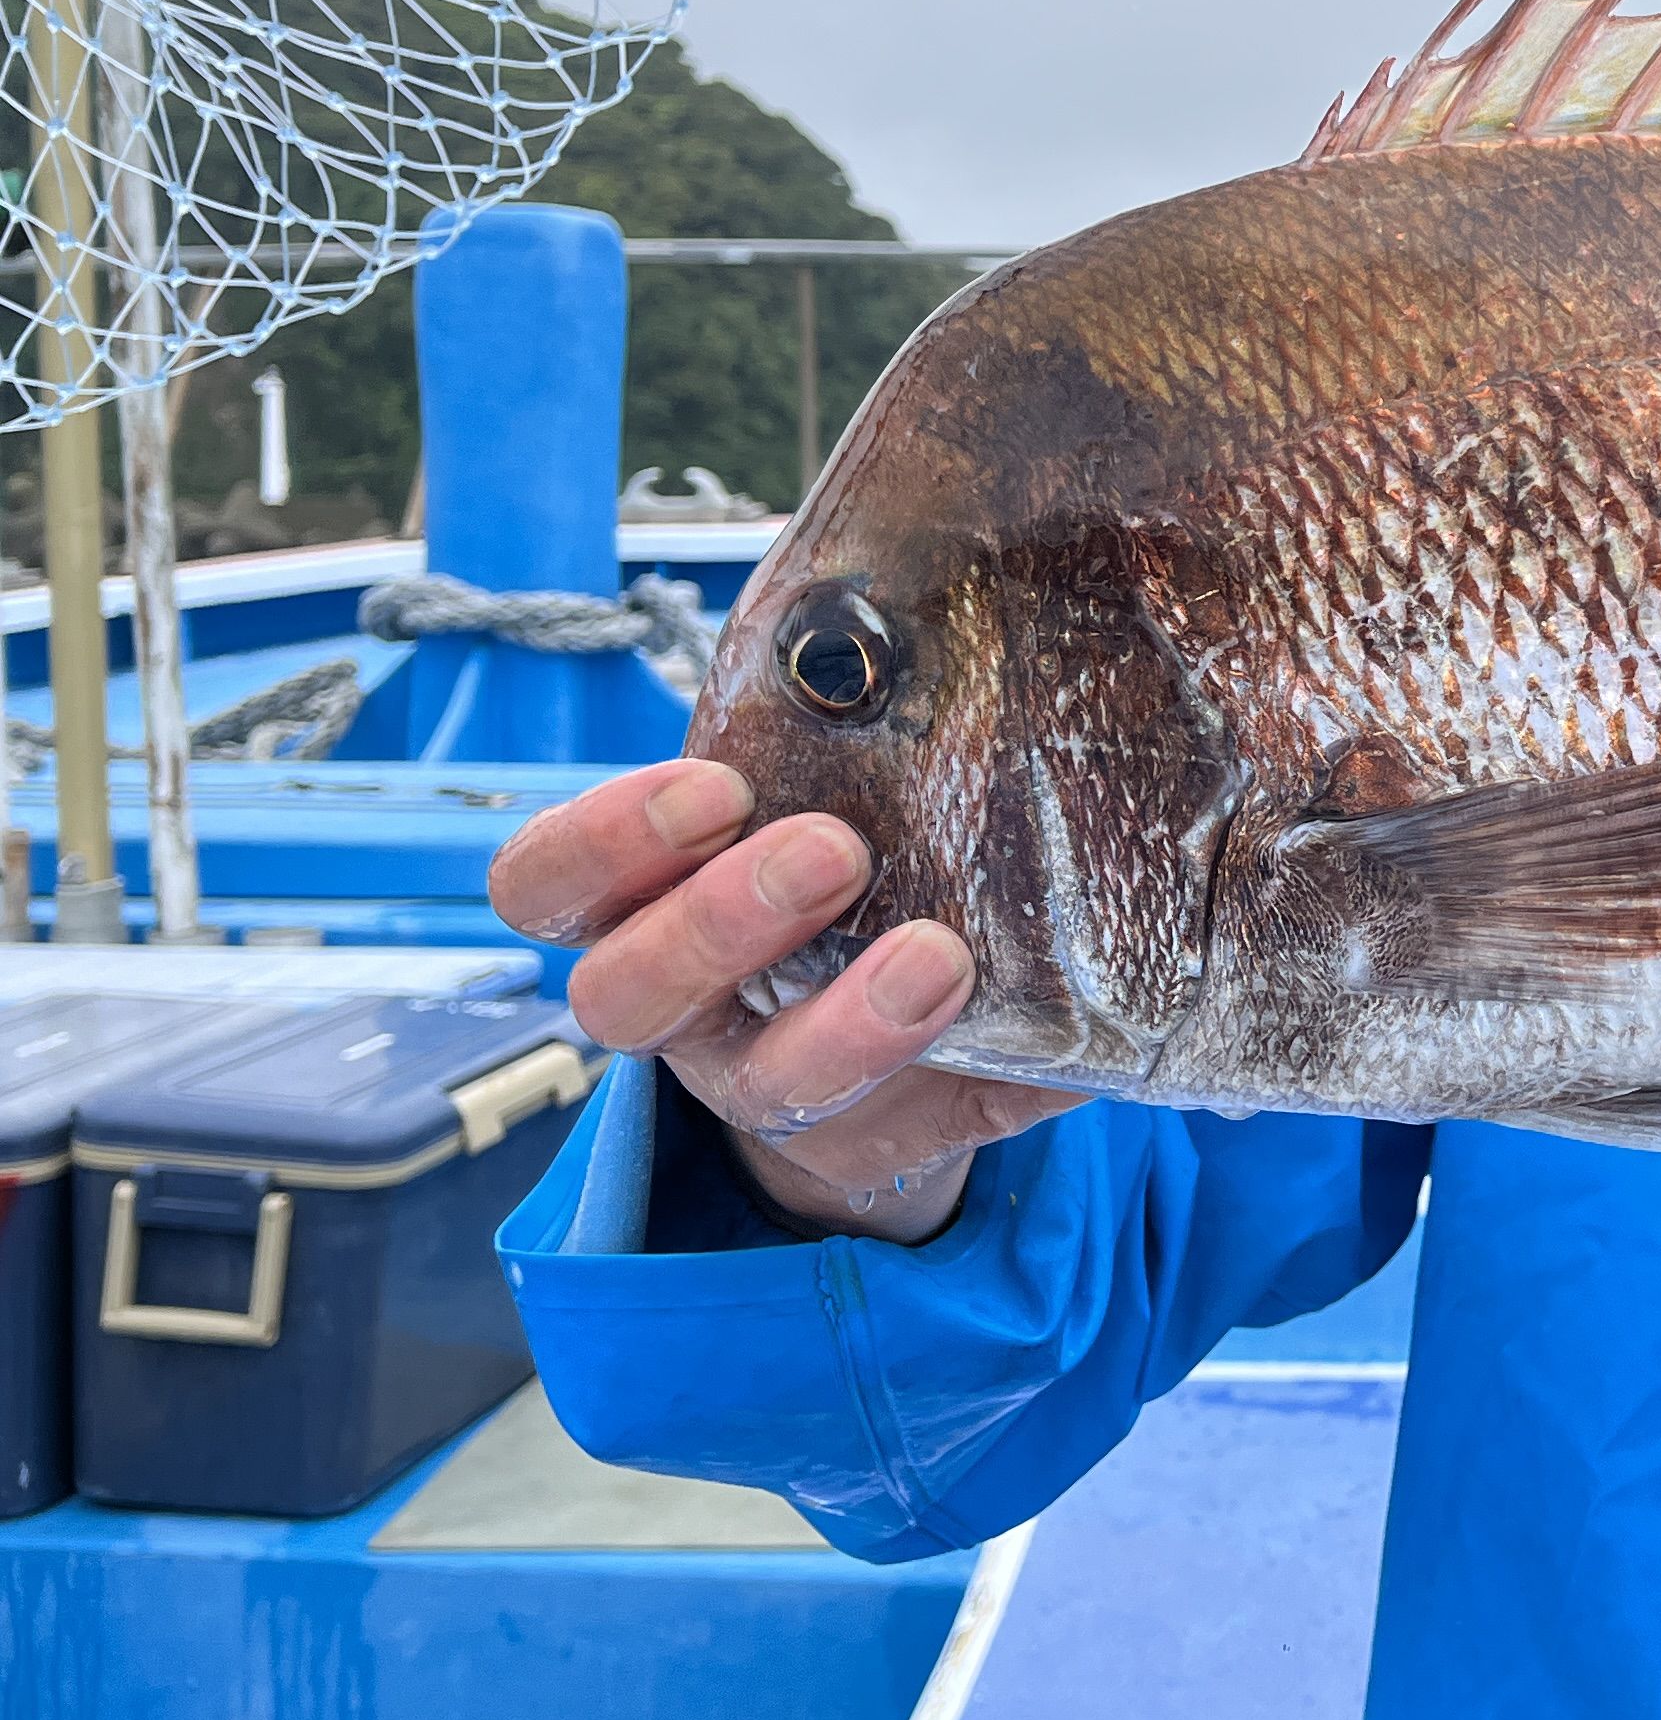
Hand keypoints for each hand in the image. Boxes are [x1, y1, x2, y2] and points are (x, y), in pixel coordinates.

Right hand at [489, 760, 1077, 1244]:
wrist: (885, 1042)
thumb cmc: (828, 874)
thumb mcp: (805, 795)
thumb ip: (831, 729)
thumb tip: (934, 584)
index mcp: (635, 911)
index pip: (544, 885)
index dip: (604, 840)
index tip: (714, 786)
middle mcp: (682, 1011)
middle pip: (626, 993)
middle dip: (718, 921)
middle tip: (831, 849)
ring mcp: (773, 1086)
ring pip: (767, 1082)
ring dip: (851, 1024)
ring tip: (939, 957)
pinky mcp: (889, 1136)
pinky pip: (942, 1120)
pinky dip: (1004, 1075)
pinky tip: (1058, 1034)